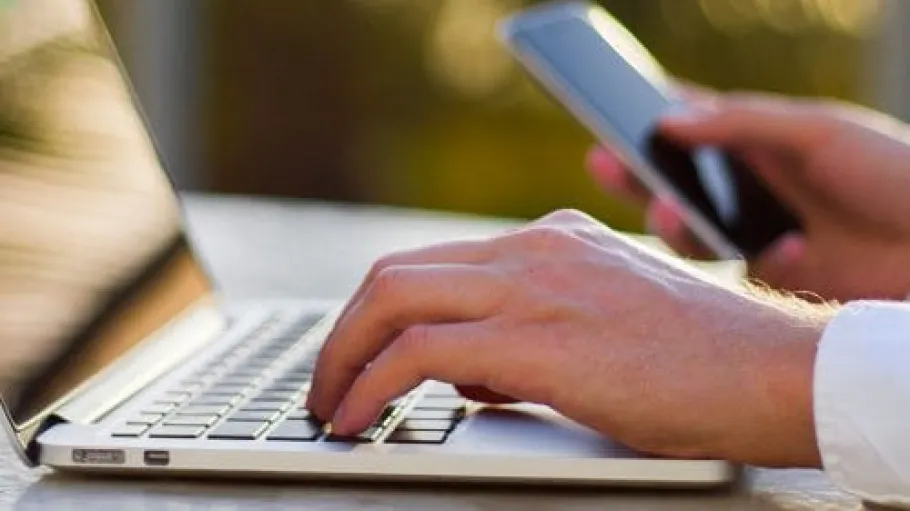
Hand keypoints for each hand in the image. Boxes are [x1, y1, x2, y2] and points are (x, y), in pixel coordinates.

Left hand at [307, 210, 829, 466]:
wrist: (769, 370)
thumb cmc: (698, 360)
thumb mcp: (601, 325)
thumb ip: (527, 337)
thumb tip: (466, 376)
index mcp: (547, 243)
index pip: (430, 264)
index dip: (377, 312)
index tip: (355, 354)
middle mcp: (532, 252)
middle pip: (394, 274)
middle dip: (343, 331)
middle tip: (324, 382)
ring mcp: (533, 288)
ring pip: (393, 300)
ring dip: (342, 356)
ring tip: (327, 406)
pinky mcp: (537, 339)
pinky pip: (420, 352)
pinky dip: (372, 383)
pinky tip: (357, 417)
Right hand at [588, 90, 909, 301]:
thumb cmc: (893, 174)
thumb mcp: (819, 133)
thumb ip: (742, 123)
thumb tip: (667, 119)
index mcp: (763, 140)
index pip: (695, 121)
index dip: (650, 114)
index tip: (608, 104)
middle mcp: (752, 186)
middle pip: (677, 177)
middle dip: (636, 171)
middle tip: (600, 159)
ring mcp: (757, 233)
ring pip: (690, 228)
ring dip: (673, 219)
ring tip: (667, 208)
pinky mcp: (770, 279)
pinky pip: (729, 272)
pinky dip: (750, 258)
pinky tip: (791, 246)